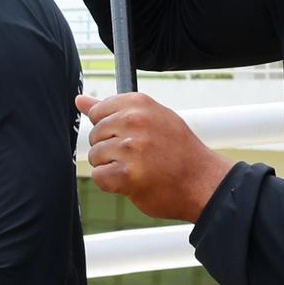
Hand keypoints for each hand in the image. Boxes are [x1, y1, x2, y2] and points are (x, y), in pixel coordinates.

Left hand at [80, 91, 232, 223]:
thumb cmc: (178, 151)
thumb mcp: (152, 118)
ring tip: (139, 169)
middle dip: (110, 149)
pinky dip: (112, 184)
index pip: (98, 112)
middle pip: (95, 135)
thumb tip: (79, 100)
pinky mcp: (126, 173)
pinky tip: (133, 182)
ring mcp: (130, 147)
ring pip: (95, 156)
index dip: (110, 129)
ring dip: (112, 167)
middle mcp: (134, 121)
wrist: (204, 182)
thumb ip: (113, 109)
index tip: (130, 137)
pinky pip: (99, 177)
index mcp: (139, 103)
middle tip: (139, 156)